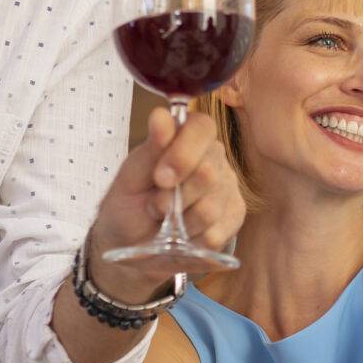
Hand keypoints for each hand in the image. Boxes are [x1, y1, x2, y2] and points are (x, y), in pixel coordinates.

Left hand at [87, 105, 242, 299]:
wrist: (132, 246)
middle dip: (175, 197)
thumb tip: (161, 116)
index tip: (160, 178)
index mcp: (186, 138)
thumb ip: (150, 149)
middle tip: (156, 206)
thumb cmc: (129, 205)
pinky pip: (217, 233)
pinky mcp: (234, 216)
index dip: (184, 153)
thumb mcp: (130, 178)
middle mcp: (213, 157)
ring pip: (211, 207)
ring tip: (167, 221)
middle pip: (209, 172)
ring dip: (180, 222)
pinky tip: (183, 235)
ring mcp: (227, 187)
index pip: (202, 128)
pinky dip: (191, 239)